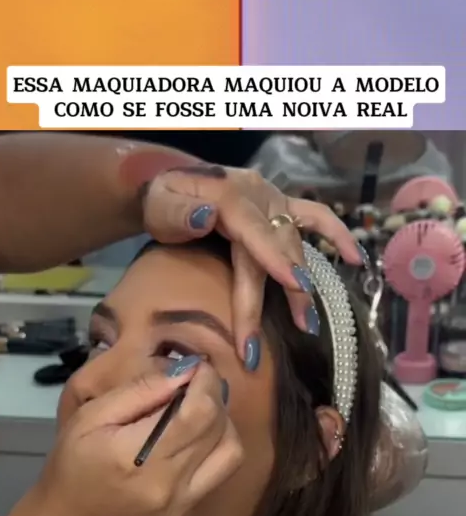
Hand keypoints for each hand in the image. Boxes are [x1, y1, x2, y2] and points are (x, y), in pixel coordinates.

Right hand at [15, 363, 242, 515]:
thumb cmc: (70, 468)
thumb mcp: (90, 418)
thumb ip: (138, 392)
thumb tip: (183, 373)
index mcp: (139, 457)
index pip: (200, 411)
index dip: (207, 382)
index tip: (197, 368)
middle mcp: (169, 485)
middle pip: (220, 429)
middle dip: (215, 396)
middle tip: (197, 384)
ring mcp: (183, 505)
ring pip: (231, 453)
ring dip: (223, 424)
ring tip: (199, 411)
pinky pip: (218, 475)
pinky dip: (213, 449)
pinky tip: (189, 442)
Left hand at [142, 164, 362, 357]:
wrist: (169, 185)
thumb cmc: (163, 200)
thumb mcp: (160, 202)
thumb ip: (177, 211)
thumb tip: (205, 216)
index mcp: (230, 196)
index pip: (254, 232)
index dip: (274, 261)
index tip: (294, 285)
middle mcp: (259, 197)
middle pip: (276, 247)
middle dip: (286, 290)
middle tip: (297, 330)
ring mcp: (274, 202)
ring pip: (295, 243)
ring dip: (303, 283)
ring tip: (308, 324)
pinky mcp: (282, 209)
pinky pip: (316, 217)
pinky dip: (337, 235)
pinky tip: (356, 258)